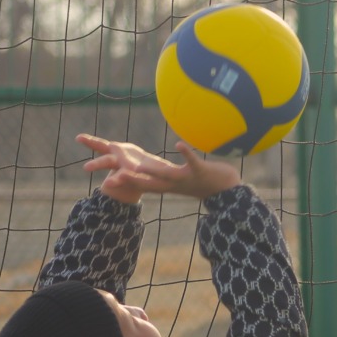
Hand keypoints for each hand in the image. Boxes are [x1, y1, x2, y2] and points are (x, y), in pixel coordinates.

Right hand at [77, 134, 241, 203]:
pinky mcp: (201, 172)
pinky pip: (192, 162)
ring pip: (166, 175)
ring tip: (138, 164)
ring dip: (152, 171)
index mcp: (168, 185)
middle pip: (149, 182)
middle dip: (131, 180)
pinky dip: (186, 153)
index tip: (109, 181)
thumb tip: (152, 171)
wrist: (228, 191)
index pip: (143, 184)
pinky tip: (178, 144)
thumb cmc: (204, 183)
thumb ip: (164, 176)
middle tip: (114, 177)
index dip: (125, 183)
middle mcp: (174, 184)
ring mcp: (187, 179)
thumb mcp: (180, 181)